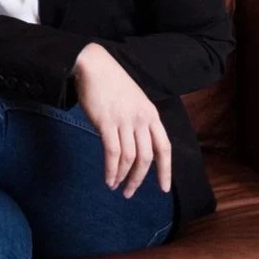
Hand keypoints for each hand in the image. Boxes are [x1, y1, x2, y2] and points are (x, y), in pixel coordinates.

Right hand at [72, 43, 171, 198]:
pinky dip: (111, 170)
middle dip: (138, 179)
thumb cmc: (111, 83)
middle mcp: (141, 119)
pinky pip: (112, 153)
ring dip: (122, 177)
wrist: (93, 65)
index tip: (162, 188)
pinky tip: (108, 179)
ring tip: (115, 186)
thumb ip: (138, 122)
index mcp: (151, 115)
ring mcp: (125, 121)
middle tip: (129, 193)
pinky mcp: (107, 122)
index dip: (165, 170)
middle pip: (146, 158)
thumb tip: (135, 147)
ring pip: (129, 158)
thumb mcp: (134, 101)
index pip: (164, 147)